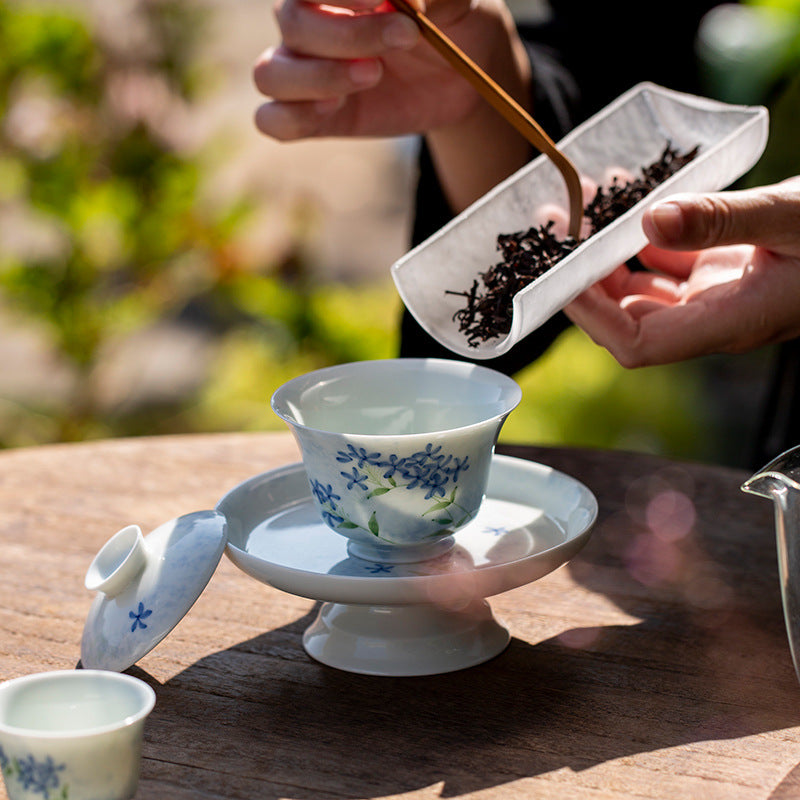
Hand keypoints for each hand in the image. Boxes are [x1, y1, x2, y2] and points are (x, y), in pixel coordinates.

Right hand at [253, 0, 524, 139]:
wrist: (459, 78)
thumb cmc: (451, 22)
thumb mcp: (457, 2)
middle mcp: (307, 23)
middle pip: (292, 24)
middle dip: (348, 34)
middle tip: (406, 35)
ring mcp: (304, 72)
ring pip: (270, 74)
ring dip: (318, 77)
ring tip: (372, 75)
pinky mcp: (313, 117)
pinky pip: (272, 121)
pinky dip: (293, 118)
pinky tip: (335, 108)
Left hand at [564, 177, 799, 366]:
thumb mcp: (793, 218)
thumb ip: (724, 220)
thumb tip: (650, 220)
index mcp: (728, 322)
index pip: (637, 342)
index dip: (592, 316)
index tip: (560, 273)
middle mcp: (712, 315)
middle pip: (625, 315)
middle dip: (585, 273)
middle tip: (558, 221)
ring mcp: (715, 293)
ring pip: (640, 284)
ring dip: (607, 248)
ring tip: (584, 199)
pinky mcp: (721, 268)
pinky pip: (665, 256)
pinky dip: (640, 230)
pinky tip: (624, 192)